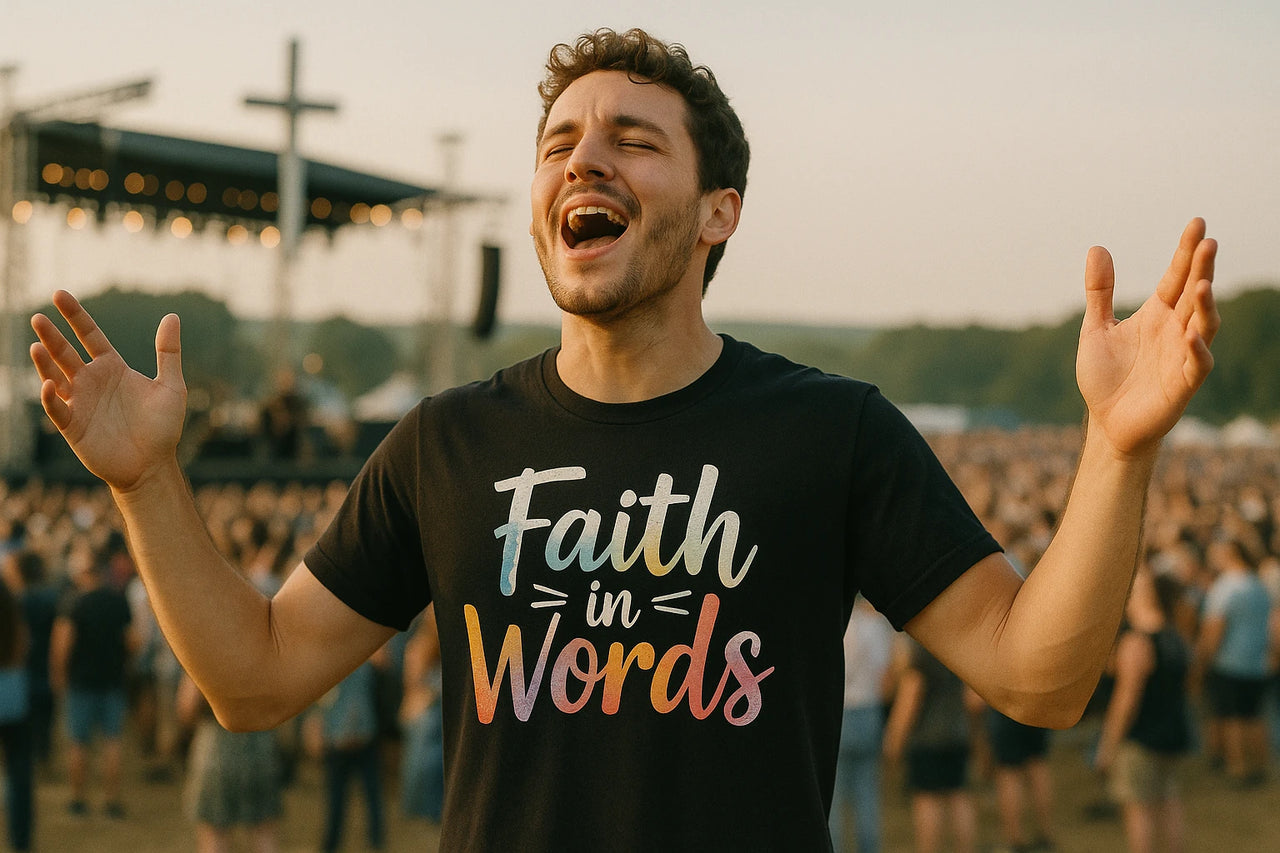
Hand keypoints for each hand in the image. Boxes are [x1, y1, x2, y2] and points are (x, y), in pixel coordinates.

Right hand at [29, 290, 186, 491]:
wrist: (153, 466)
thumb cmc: (162, 428)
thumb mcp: (171, 386)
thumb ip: (168, 352)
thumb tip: (172, 316)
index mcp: (112, 368)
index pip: (89, 335)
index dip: (75, 316)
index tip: (59, 294)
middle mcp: (91, 381)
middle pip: (66, 353)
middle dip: (52, 336)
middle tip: (39, 317)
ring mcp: (79, 403)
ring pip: (55, 377)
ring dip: (44, 363)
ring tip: (37, 344)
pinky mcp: (73, 426)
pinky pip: (57, 409)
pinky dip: (50, 397)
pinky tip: (48, 384)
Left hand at [1076, 218, 1218, 456]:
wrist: (1107, 423)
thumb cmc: (1105, 377)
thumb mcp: (1095, 329)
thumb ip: (1099, 292)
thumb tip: (1097, 247)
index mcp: (1156, 315)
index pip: (1175, 277)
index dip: (1186, 252)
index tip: (1198, 223)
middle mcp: (1174, 331)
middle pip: (1193, 294)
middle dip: (1202, 269)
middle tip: (1209, 241)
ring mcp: (1182, 356)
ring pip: (1203, 325)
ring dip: (1205, 306)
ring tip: (1202, 284)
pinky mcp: (1182, 384)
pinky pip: (1197, 365)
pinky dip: (1197, 350)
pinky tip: (1192, 334)